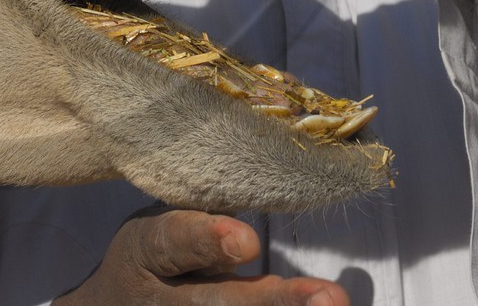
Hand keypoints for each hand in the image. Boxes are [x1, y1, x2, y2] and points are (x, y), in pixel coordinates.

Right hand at [53, 207, 348, 304]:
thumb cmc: (150, 257)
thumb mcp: (159, 227)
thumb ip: (202, 220)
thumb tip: (268, 184)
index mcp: (143, 251)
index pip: (173, 242)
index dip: (208, 240)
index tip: (248, 241)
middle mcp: (160, 300)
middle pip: (217, 303)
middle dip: (273, 302)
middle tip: (329, 297)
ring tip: (334, 304)